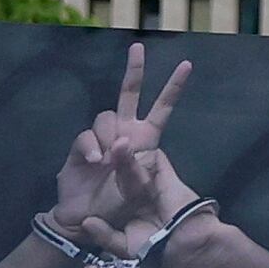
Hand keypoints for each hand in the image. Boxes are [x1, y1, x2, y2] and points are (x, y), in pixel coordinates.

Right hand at [49, 42, 199, 248]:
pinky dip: (92, 148)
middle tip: (138, 48)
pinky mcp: (81, 147)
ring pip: (105, 117)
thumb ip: (132, 167)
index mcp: (145, 140)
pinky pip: (86, 136)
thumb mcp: (136, 190)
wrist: (88, 219)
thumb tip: (121, 142)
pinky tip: (96, 163)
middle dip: (135, 71)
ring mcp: (101, 139)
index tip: (187, 65)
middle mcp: (124, 133)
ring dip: (108, 138)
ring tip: (109, 163)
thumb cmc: (119, 205)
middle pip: (128, 95)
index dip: (173, 88)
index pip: (161, 109)